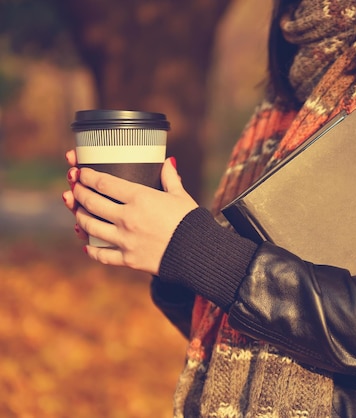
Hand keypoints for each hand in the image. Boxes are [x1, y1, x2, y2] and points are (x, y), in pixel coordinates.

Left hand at [63, 152, 197, 274]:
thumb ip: (170, 178)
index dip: (88, 176)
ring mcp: (125, 240)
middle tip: (75, 188)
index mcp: (140, 198)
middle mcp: (127, 218)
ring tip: (79, 212)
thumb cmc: (192, 222)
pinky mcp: (127, 259)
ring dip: (80, 217)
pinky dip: (92, 250)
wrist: (199, 254)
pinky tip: (87, 246)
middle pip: (92, 202)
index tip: (82, 172)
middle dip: (79, 193)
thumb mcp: (181, 196)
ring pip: (90, 227)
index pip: (104, 183)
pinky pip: (101, 254)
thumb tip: (168, 162)